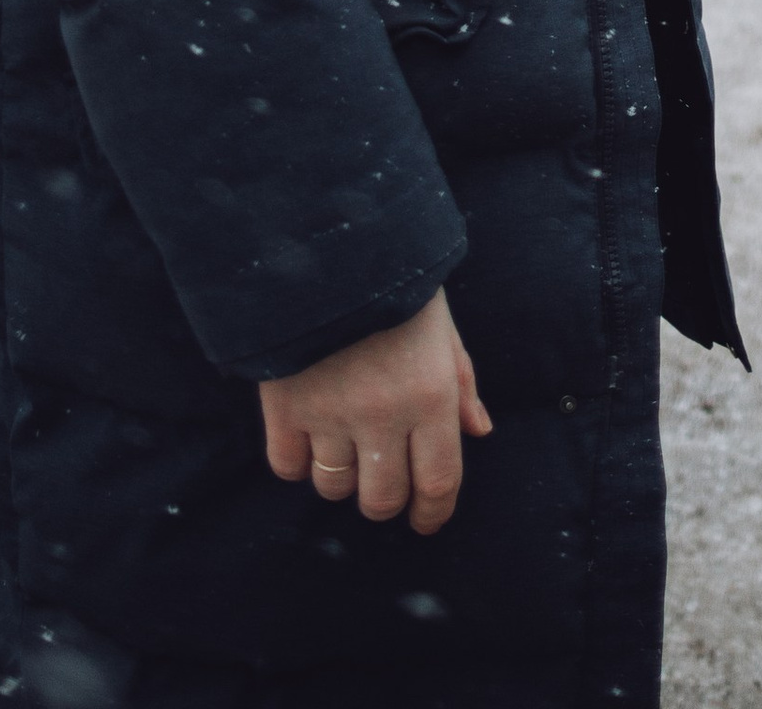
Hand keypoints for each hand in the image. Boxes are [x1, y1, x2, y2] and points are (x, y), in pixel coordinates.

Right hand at [259, 286, 492, 534]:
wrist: (327, 240)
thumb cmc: (395, 280)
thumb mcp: (441, 324)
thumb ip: (461, 381)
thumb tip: (478, 432)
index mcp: (431, 393)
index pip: (438, 481)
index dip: (433, 512)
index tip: (426, 521)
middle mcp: (383, 413)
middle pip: (383, 498)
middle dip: (386, 499)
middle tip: (383, 480)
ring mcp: (330, 413)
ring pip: (335, 488)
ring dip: (342, 478)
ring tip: (344, 445)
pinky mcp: (284, 406)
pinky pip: (287, 467)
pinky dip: (297, 462)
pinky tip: (307, 436)